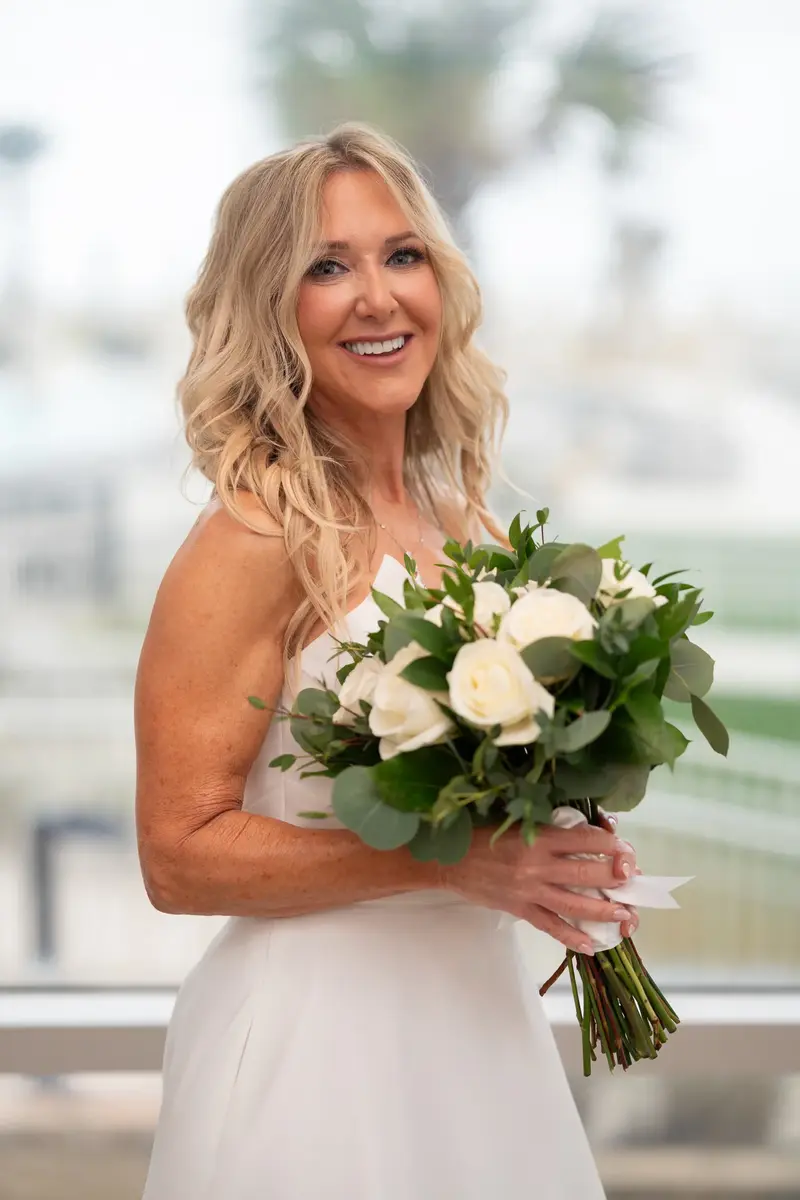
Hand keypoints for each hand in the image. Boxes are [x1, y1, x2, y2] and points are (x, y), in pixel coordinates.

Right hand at [440, 823, 638, 952]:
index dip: (612, 844)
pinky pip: (551, 926)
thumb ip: (549, 826)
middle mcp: (538, 864)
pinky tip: (590, 946)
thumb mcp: (517, 820)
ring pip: (576, 904)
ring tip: (626, 916)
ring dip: (605, 911)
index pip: (586, 840)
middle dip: (617, 878)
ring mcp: (530, 890)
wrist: (448, 859)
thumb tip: (586, 830)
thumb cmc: (483, 834)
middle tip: (633, 880)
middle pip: (589, 874)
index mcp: (539, 837)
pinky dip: (572, 937)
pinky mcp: (520, 909)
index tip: (624, 848)